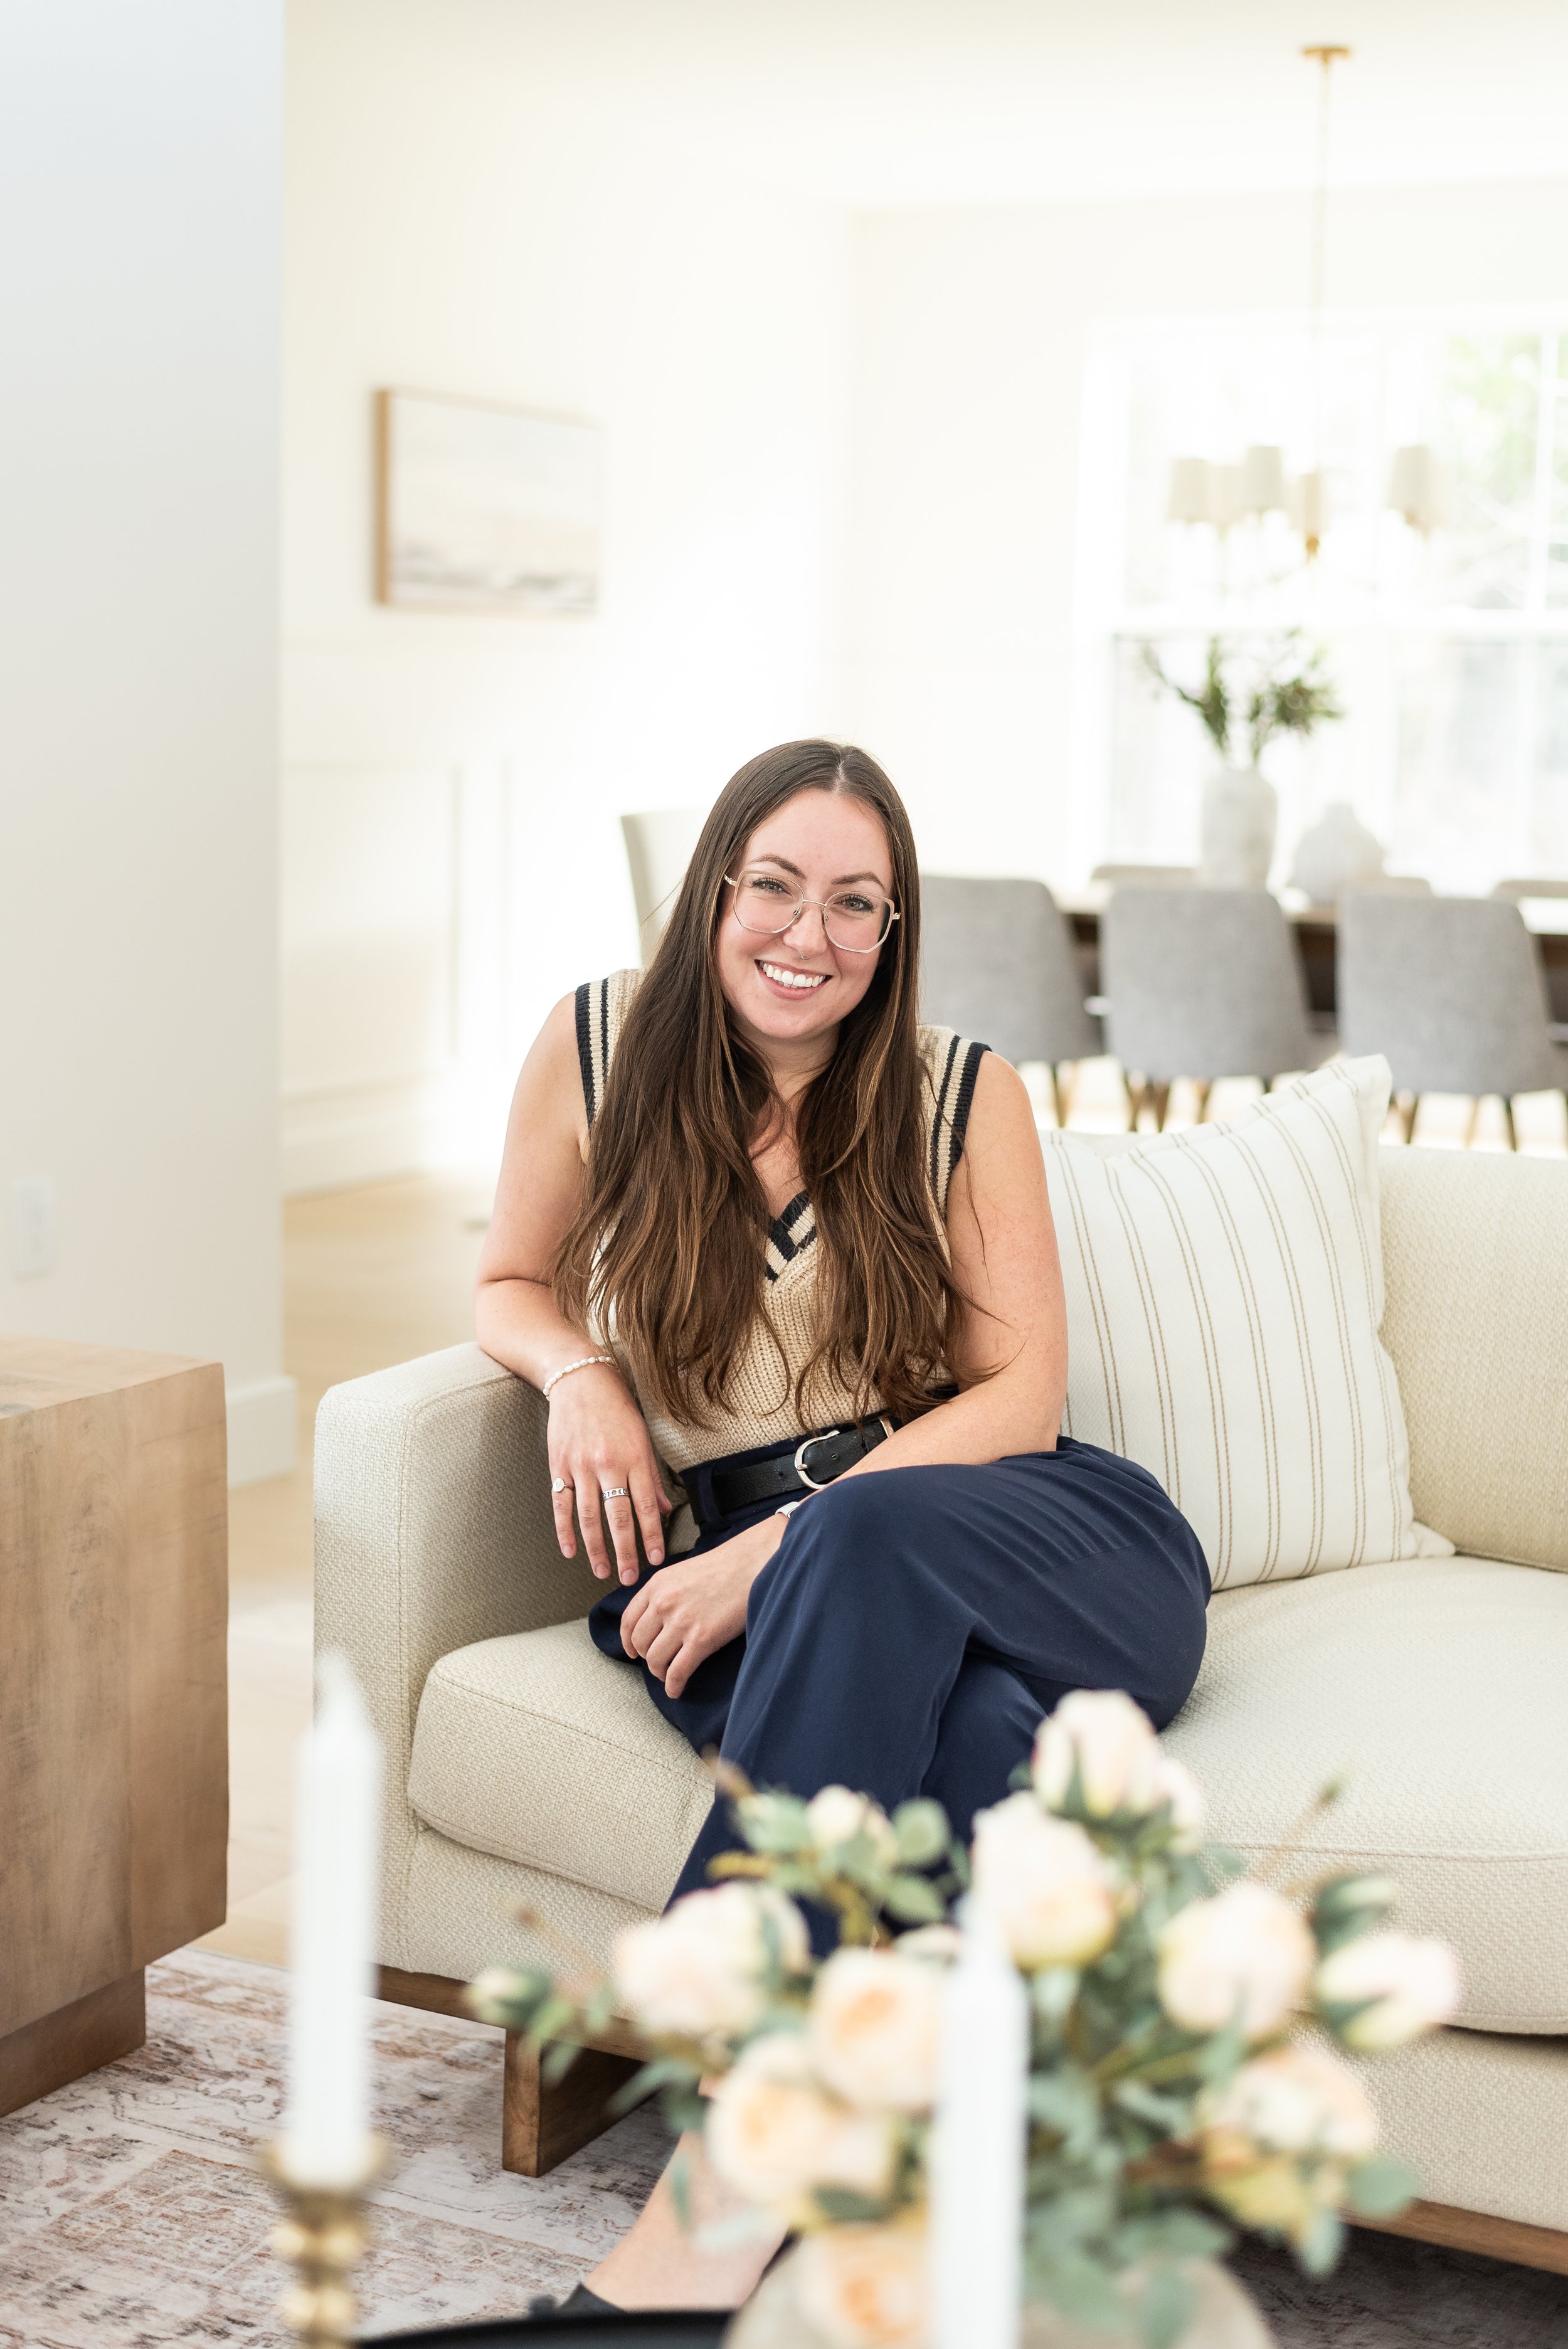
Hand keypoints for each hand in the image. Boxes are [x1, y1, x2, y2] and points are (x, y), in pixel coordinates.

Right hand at [547, 1361, 672, 1583]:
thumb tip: (666, 1510)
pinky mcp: (558, 1466)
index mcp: (635, 1458)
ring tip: (602, 1571)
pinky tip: (571, 1551)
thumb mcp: (643, 1438)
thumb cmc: (618, 1409)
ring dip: (596, 1549)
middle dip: (626, 1552)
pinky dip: (565, 1531)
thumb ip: (653, 1477)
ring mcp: (581, 1466)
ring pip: (589, 1517)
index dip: (652, 1536)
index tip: (658, 1559)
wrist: (580, 1381)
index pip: (647, 1506)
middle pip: (618, 1517)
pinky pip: (561, 1505)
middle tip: (629, 1578)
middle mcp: (608, 1464)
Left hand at [621, 1516, 785, 1698]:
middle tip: (658, 1663)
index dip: (628, 1642)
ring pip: (655, 1660)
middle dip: (647, 1658)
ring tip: (669, 1676)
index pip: (629, 1621)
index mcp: (656, 1585)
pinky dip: (674, 1686)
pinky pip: (678, 1672)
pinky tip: (676, 1689)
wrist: (753, 1564)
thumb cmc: (725, 1567)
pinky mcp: (701, 1640)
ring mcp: (681, 1622)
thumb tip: (657, 1620)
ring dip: (660, 1673)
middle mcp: (663, 1603)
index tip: (632, 1652)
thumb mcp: (683, 1572)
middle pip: (640, 1643)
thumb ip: (665, 1593)